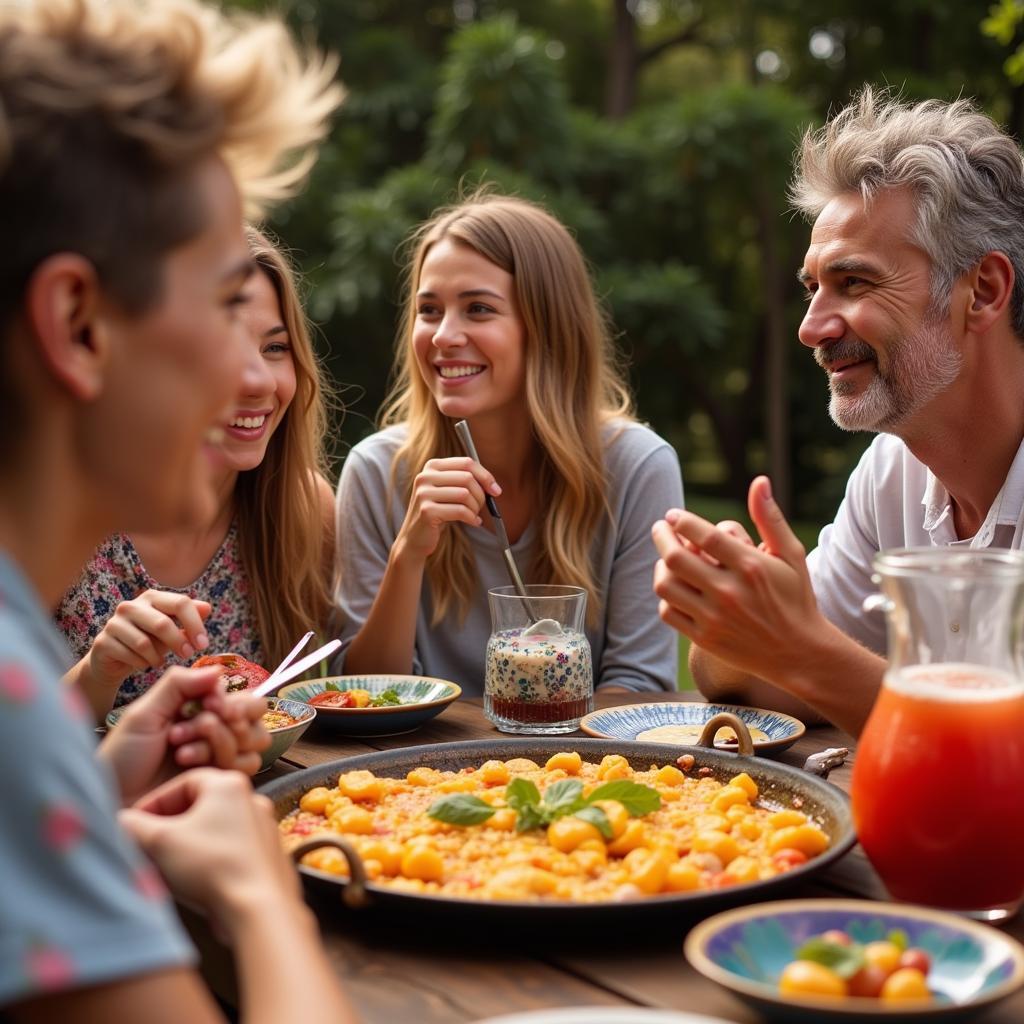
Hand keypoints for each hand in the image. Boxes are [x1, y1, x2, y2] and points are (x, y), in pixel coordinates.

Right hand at [83, 589, 211, 693]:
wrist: (115, 661)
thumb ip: (189, 618)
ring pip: (144, 643)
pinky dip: (142, 664)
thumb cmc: (150, 641)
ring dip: (157, 657)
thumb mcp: (173, 630)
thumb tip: (207, 607)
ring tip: (160, 662)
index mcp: (152, 597)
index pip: (180, 603)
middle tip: (188, 655)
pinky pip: (129, 656)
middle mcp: (130, 606)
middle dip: (178, 642)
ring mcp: (114, 623)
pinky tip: (144, 664)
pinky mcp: (102, 641)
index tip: (203, 644)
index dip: (195, 624)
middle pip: (162, 623)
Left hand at [99, 666, 269, 804]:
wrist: (113, 800)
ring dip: (219, 741)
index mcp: (198, 707)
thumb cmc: (122, 755)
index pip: (239, 692)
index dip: (229, 698)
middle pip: (257, 713)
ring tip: (182, 750)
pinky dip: (219, 760)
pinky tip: (186, 764)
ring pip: (255, 739)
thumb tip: (219, 670)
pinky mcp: (223, 779)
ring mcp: (221, 755)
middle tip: (202, 725)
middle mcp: (215, 728)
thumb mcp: (144, 713)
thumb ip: (179, 684)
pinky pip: (247, 765)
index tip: (209, 704)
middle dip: (231, 718)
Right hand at [119, 768, 300, 933]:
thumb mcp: (160, 843)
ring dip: (187, 845)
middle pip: (200, 806)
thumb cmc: (212, 867)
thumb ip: (133, 827)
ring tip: (167, 867)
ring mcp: (264, 828)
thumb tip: (118, 821)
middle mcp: (252, 800)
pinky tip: (194, 882)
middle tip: (148, 846)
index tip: (136, 824)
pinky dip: (209, 859)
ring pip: (215, 830)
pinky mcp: (268, 855)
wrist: (259, 908)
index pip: (183, 782)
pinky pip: (231, 850)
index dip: (154, 802)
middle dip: (169, 826)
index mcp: (229, 785)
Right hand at [395, 456, 500, 561]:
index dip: (485, 476)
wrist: (415, 537)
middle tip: (481, 507)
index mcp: (432, 466)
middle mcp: (425, 476)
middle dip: (481, 495)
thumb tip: (494, 487)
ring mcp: (423, 493)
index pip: (466, 463)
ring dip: (476, 508)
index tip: (496, 490)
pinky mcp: (426, 511)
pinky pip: (460, 511)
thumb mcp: (450, 492)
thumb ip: (467, 482)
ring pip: (465, 494)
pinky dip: (472, 518)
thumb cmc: (438, 513)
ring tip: (474, 516)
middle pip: (467, 478)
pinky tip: (473, 522)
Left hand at [651, 476, 823, 682]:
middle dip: (661, 536)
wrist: (799, 653)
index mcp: (751, 567)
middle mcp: (730, 592)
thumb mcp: (791, 555)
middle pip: (677, 557)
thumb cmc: (795, 597)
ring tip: (666, 558)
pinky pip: (668, 612)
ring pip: (666, 585)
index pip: (705, 536)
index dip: (682, 521)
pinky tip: (675, 587)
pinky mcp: (705, 638)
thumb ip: (770, 518)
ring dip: (660, 567)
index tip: (673, 515)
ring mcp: (715, 618)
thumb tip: (759, 481)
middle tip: (660, 528)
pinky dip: (666, 597)